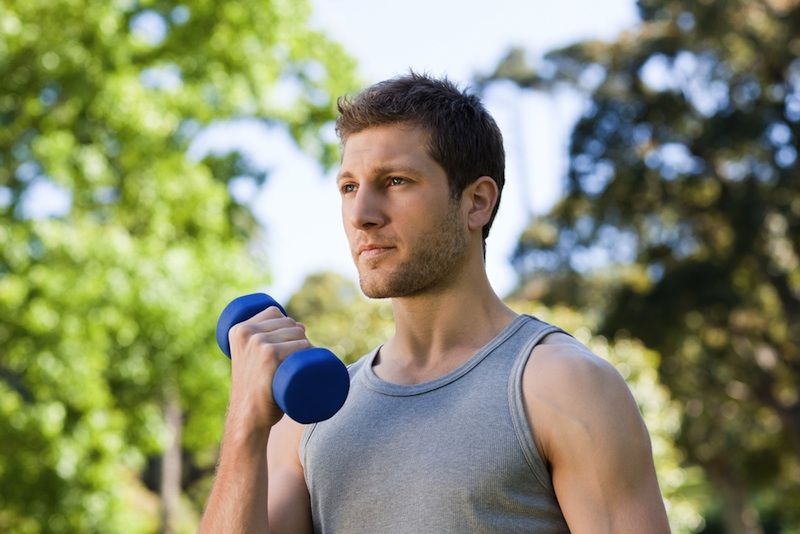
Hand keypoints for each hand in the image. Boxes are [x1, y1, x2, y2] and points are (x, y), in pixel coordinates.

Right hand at [226, 306, 311, 431]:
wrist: (248, 417)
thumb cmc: (254, 389)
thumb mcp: (248, 360)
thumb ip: (260, 344)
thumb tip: (300, 325)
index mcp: (238, 329)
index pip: (274, 312)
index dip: (287, 323)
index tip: (290, 341)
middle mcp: (247, 333)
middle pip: (288, 322)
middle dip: (300, 336)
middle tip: (298, 358)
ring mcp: (258, 344)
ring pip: (298, 333)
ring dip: (308, 346)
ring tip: (302, 364)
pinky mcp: (269, 356)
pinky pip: (301, 345)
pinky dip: (310, 351)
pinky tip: (309, 358)